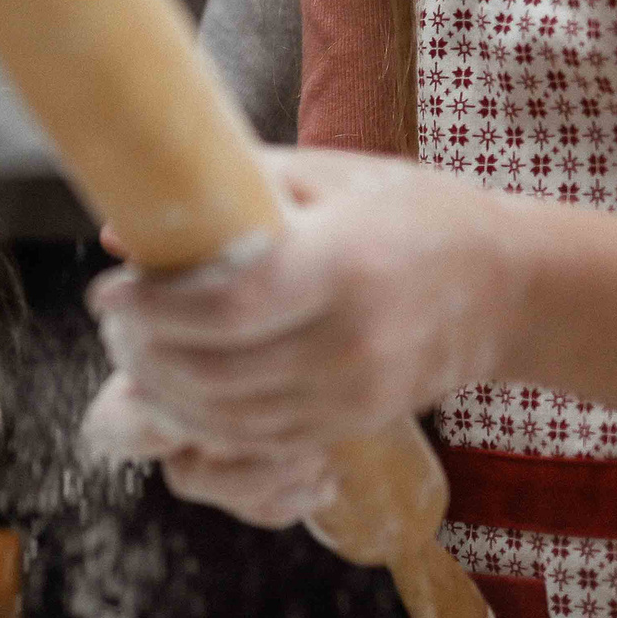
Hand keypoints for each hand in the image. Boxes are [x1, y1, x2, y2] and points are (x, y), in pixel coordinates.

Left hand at [82, 149, 534, 511]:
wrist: (508, 289)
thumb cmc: (415, 213)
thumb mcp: (332, 177)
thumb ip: (233, 191)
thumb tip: (126, 226)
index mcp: (345, 266)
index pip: (228, 303)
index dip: (155, 306)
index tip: (108, 291)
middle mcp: (351, 342)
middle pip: (216, 369)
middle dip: (145, 352)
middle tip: (112, 324)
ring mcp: (354, 395)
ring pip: (228, 417)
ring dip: (164, 394)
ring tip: (133, 356)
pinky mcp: (352, 425)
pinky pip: (258, 440)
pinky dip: (204, 423)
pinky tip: (177, 392)